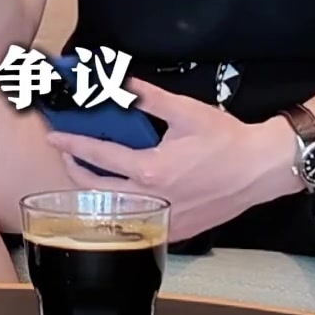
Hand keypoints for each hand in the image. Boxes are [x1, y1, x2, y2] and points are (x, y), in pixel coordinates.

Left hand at [43, 79, 295, 243]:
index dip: (72, 144)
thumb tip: (122, 83)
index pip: (99, 157)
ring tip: (87, 171)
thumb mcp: (185, 112)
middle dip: (74, 171)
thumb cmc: (225, 140)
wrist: (260, 169)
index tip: (55, 137)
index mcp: (150, 171)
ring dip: (94, 193)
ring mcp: (164, 220)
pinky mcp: (176, 231)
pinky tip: (118, 195)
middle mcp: (152, 200)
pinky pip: (138, 225)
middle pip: (96, 191)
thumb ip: (149, 99)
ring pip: (114, 212)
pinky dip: (120, 211)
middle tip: (66, 153)